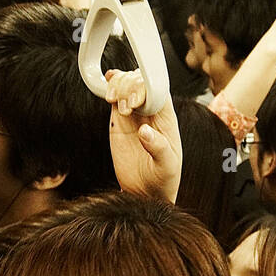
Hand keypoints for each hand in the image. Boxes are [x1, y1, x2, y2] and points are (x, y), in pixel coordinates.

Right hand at [107, 69, 182, 202]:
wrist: (146, 193)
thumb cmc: (163, 179)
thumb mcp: (167, 166)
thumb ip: (158, 148)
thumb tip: (145, 131)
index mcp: (166, 118)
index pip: (159, 91)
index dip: (147, 89)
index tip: (137, 102)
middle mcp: (150, 112)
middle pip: (141, 82)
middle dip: (131, 86)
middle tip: (126, 107)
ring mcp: (134, 115)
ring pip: (127, 85)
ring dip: (119, 86)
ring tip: (116, 103)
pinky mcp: (118, 121)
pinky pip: (115, 98)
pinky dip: (110, 88)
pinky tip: (108, 87)